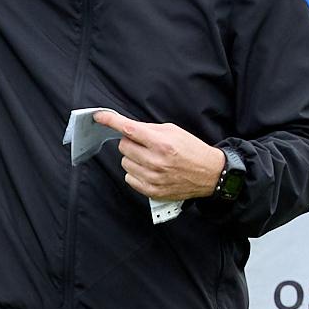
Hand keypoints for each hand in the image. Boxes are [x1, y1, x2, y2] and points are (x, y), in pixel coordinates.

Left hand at [90, 111, 224, 201]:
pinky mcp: (152, 191)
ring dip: (133, 158)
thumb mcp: (173, 131)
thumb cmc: (191, 149)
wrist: (209, 174)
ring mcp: (153, 178)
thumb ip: (149, 129)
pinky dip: (135, 173)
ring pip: (125, 163)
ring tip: (150, 158)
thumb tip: (126, 127)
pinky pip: (129, 178)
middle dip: (130, 142)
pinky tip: (149, 170)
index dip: (110, 121)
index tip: (99, 116)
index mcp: (161, 143)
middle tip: (144, 144)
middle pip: (123, 147)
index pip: (128, 129)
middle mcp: (156, 161)